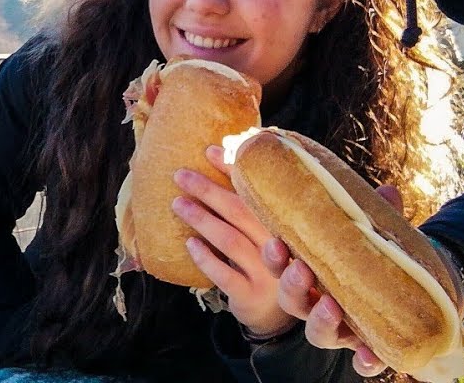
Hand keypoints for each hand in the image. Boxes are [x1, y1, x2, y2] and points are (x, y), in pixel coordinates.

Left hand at [172, 144, 295, 338]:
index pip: (260, 190)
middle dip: (209, 190)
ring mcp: (267, 273)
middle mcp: (282, 246)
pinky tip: (189, 243)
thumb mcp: (270, 232)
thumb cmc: (268, 261)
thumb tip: (228, 150)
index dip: (235, 168)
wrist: (275, 315)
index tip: (210, 150)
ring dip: (201, 218)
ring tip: (177, 204)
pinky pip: (224, 275)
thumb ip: (255, 202)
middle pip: (241, 212)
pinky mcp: (251, 296)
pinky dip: (205, 257)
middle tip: (181, 175)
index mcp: (286, 224)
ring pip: (230, 240)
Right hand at [260, 184, 404, 377]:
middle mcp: (319, 304)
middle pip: (292, 301)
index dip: (274, 258)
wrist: (423, 290)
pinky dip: (364, 361)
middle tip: (302, 270)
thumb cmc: (384, 257)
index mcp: (313, 273)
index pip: (282, 267)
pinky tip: (369, 354)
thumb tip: (388, 192)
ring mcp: (343, 330)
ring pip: (318, 334)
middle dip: (292, 286)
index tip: (277, 241)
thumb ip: (379, 215)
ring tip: (331, 305)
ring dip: (319, 321)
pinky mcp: (372, 348)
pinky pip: (363, 361)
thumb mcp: (377, 233)